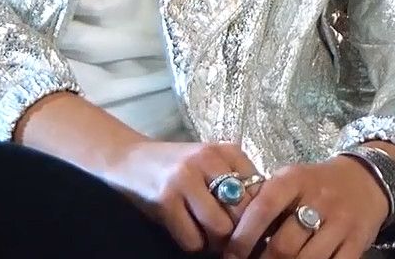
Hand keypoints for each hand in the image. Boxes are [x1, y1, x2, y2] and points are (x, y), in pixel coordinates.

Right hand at [108, 140, 260, 252]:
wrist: (128, 159)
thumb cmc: (176, 165)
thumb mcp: (210, 163)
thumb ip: (237, 182)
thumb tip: (266, 220)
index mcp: (225, 150)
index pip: (259, 191)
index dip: (259, 215)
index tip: (254, 226)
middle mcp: (207, 160)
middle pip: (243, 212)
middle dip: (239, 232)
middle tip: (233, 239)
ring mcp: (185, 179)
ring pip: (220, 228)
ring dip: (217, 241)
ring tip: (209, 235)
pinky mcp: (166, 201)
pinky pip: (193, 239)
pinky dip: (194, 243)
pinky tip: (188, 230)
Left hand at [221, 155, 387, 258]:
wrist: (364, 180)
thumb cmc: (315, 183)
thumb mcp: (290, 180)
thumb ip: (266, 200)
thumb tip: (234, 229)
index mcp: (294, 180)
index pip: (263, 209)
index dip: (244, 235)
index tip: (230, 252)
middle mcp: (318, 200)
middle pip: (284, 244)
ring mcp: (340, 223)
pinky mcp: (357, 241)